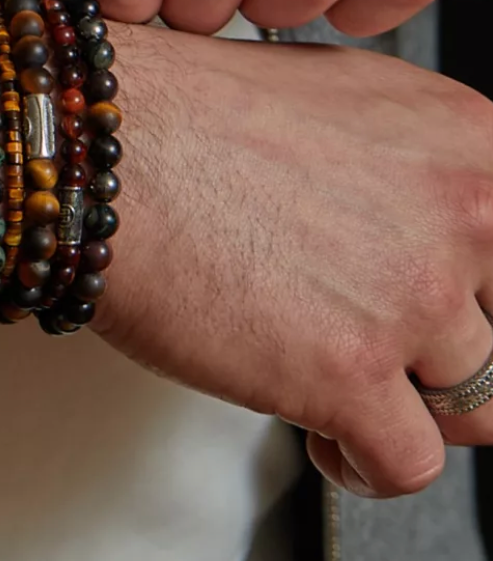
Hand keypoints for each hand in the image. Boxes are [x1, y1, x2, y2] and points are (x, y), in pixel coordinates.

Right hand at [99, 21, 492, 496]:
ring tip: (355, 394)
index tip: (462, 311)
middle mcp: (460, 217)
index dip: (482, 292)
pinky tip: (330, 441)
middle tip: (396, 348)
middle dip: (450, 350)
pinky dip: (367, 466)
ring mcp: (410, 299)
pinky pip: (406, 464)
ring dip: (412, 407)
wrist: (105, 147)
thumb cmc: (184, 113)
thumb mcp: (335, 94)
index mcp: (469, 140)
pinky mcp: (344, 374)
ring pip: (475, 405)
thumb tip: (417, 206)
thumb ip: (408, 159)